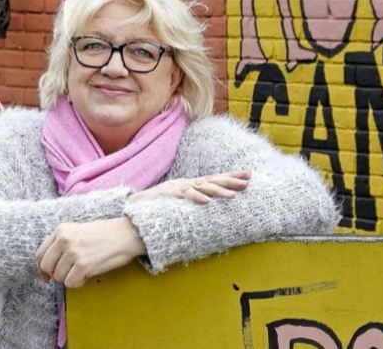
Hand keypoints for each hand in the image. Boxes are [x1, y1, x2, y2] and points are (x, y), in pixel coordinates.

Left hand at [35, 217, 145, 287]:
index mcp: (62, 230)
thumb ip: (62, 244)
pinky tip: (88, 274)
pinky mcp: (84, 265)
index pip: (40, 254)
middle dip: (56, 274)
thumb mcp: (78, 231)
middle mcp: (64, 240)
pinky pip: (71, 283)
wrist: (126, 234)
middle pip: (47, 267)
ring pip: (59, 277)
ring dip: (70, 278)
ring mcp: (74, 252)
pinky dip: (78, 283)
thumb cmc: (105, 234)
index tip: (46, 276)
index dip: (41, 268)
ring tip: (83, 270)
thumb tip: (49, 267)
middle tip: (68, 274)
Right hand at [127, 170, 250, 203]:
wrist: (134, 207)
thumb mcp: (179, 203)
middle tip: (248, 181)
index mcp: (190, 185)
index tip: (248, 175)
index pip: (213, 179)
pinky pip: (185, 196)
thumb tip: (210, 208)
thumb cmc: (158, 208)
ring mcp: (177, 187)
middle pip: (212, 179)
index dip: (230, 177)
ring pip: (202, 187)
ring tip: (233, 195)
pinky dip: (196, 197)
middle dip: (230, 180)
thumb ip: (193, 203)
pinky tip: (207, 201)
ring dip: (218, 190)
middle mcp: (186, 183)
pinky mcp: (169, 194)